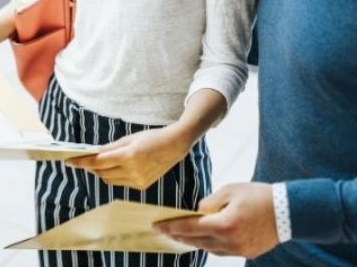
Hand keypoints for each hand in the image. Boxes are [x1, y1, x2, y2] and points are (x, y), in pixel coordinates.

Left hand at [66, 126, 190, 189]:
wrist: (174, 146)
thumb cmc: (150, 138)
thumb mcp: (128, 139)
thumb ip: (109, 148)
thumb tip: (91, 153)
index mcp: (129, 156)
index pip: (98, 162)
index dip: (81, 162)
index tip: (68, 161)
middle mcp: (133, 171)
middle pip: (101, 173)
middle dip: (90, 167)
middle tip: (81, 160)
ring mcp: (138, 181)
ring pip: (109, 180)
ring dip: (101, 172)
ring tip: (97, 163)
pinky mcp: (142, 186)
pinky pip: (120, 183)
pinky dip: (113, 176)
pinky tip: (114, 167)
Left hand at [154, 182, 278, 257]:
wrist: (289, 211)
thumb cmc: (257, 196)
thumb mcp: (229, 191)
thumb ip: (209, 203)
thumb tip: (196, 214)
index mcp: (224, 224)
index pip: (190, 228)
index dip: (171, 227)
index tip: (156, 226)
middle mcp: (230, 241)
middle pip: (196, 241)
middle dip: (178, 236)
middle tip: (163, 231)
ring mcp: (239, 250)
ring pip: (208, 248)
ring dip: (193, 241)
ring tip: (179, 235)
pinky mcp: (247, 253)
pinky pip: (221, 251)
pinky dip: (209, 244)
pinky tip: (201, 239)